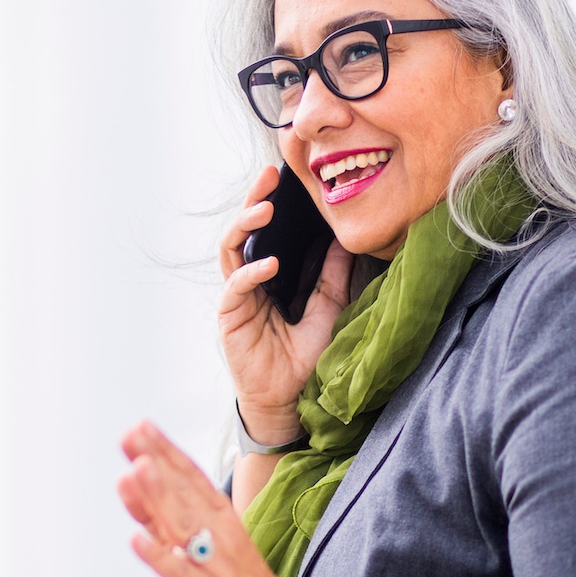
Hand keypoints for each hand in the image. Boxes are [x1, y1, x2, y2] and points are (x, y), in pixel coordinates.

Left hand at [116, 420, 303, 576]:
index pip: (189, 477)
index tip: (140, 426)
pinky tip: (135, 539)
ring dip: (158, 497)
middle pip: (183, 492)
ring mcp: (211, 563)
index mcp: (219, 517)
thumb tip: (133, 483)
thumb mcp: (201, 543)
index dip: (165, 451)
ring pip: (182, 524)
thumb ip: (166, 518)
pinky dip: (157, 555)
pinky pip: (179, 573)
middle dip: (157, 461)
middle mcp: (217, 534)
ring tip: (135, 470)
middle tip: (133, 433)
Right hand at [221, 165, 353, 443]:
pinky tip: (269, 263)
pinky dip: (250, 273)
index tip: (284, 176)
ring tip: (265, 209)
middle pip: (243, 232)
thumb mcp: (328, 308)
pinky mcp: (230, 318)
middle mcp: (249, 282)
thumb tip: (345, 239)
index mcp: (269, 275)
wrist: (292, 401)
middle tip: (268, 177)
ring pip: (231, 251)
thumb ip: (333, 275)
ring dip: (245, 226)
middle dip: (253, 201)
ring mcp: (237, 298)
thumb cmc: (306, 358)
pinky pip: (235, 288)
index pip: (266, 231)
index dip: (271, 202)